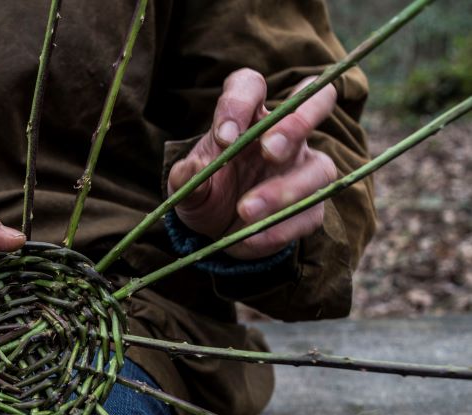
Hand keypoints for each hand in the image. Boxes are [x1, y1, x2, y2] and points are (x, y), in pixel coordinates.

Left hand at [167, 69, 337, 259]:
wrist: (215, 232)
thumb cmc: (204, 194)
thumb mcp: (185, 189)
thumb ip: (185, 179)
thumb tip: (191, 169)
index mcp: (248, 117)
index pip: (251, 85)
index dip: (240, 103)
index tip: (224, 138)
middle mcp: (285, 134)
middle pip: (315, 101)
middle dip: (297, 123)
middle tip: (270, 150)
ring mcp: (305, 168)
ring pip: (319, 168)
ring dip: (285, 190)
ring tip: (246, 211)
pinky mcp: (311, 207)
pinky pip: (309, 213)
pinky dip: (278, 229)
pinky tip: (248, 239)